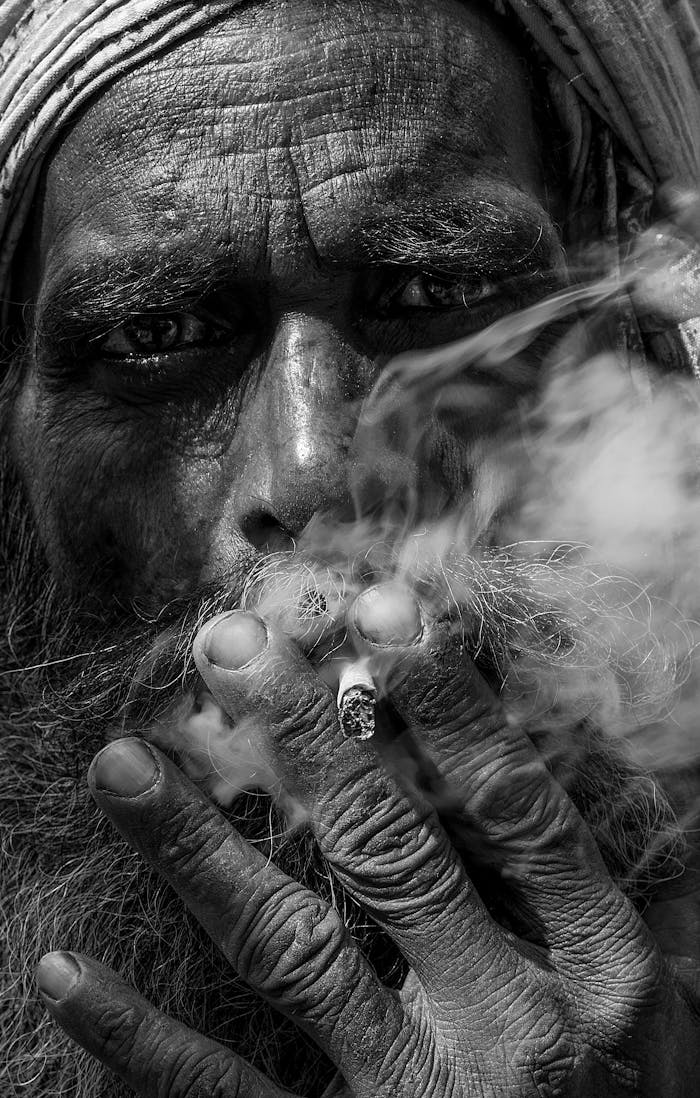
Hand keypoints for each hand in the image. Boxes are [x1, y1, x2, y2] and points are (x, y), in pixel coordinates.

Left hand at [36, 586, 699, 1095]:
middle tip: (231, 646)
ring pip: (292, 952)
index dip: (447, 705)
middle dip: (304, 740)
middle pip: (390, 855)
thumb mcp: (632, 988)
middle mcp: (509, 1027)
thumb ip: (564, 882)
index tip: (379, 612)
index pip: (514, 809)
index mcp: (597, 970)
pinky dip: (139, 1039)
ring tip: (124, 764)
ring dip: (199, 851)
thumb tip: (478, 742)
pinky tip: (66, 974)